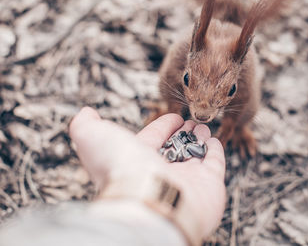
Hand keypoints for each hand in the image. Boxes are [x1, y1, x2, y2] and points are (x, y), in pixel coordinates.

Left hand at [69, 107, 225, 237]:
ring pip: (195, 155)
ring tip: (202, 126)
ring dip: (199, 138)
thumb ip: (85, 124)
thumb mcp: (92, 138)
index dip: (163, 126)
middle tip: (190, 121)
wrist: (148, 200)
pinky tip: (213, 140)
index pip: (153, 139)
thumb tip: (85, 113)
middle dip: (182, 132)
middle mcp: (162, 173)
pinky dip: (215, 150)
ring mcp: (186, 180)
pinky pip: (214, 164)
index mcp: (138, 162)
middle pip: (174, 148)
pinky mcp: (209, 185)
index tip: (173, 116)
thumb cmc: (120, 169)